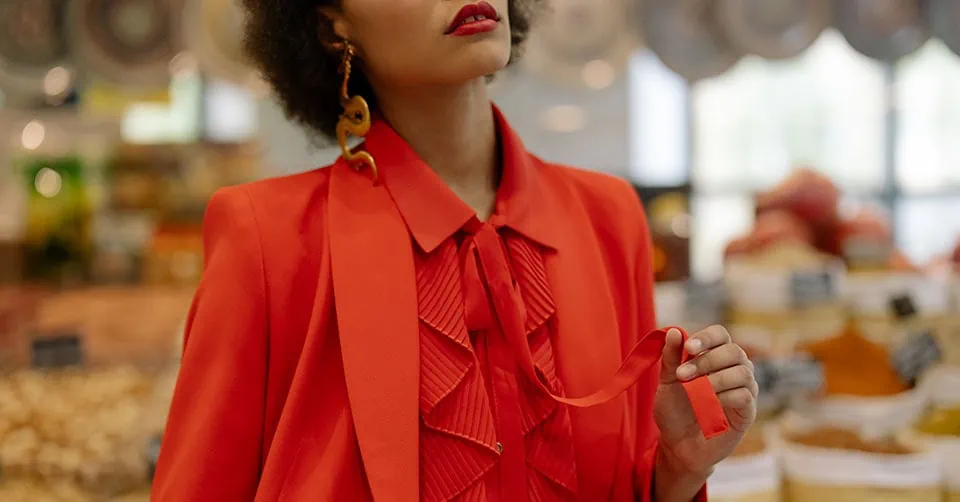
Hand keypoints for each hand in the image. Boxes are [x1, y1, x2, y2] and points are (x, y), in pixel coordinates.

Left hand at [654, 326, 757, 476]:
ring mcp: (744, 390)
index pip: (720, 334)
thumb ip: (671, 358)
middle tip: (682, 375)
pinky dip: (725, 396)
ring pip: (742, 372)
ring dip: (715, 379)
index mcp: (715, 357)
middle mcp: (734, 369)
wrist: (677, 445)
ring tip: (693, 391)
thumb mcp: (667, 382)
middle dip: (707, 360)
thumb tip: (673, 331)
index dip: (707, 337)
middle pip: (734, 351)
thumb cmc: (674, 410)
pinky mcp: (747, 412)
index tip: (688, 348)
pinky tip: (708, 404)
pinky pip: (745, 395)